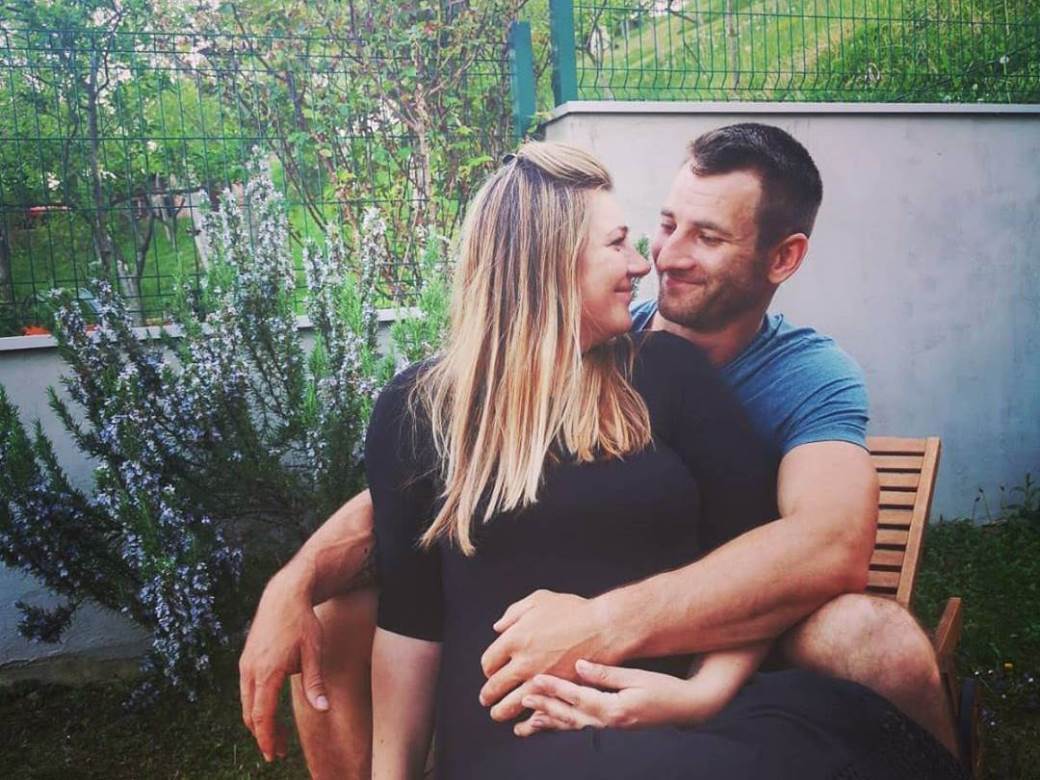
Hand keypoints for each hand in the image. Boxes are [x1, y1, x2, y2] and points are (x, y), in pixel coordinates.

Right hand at [239, 569, 328, 761]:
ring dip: (258, 721)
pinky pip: (246, 690)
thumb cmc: (302, 622)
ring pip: (246, 703)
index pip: (262, 717)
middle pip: (250, 715)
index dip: (266, 739)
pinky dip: (255, 705)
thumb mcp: (314, 652)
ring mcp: (245, 664)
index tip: (272, 755)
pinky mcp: (245, 659)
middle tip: (278, 751)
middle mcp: (250, 671)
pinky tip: (269, 709)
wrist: (284, 595)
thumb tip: (323, 709)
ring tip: (276, 734)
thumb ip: (315, 683)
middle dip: (263, 735)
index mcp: (267, 672)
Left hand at [479, 589, 618, 720]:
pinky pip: (535, 710)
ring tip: (499, 713)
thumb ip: (513, 613)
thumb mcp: (539, 599)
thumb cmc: (574, 612)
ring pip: (511, 705)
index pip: (488, 663)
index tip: (490, 671)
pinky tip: (524, 716)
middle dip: (488, 696)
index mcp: (515, 639)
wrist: (604, 628)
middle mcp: (523, 662)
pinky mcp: (557, 692)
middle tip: (486, 699)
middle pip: (495, 687)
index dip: (487, 669)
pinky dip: (526, 716)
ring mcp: (541, 680)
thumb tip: (498, 627)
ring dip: (501, 711)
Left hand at [513, 659, 730, 736]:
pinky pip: (581, 728)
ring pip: (573, 726)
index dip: (555, 689)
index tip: (535, 680)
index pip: (578, 698)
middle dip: (545, 706)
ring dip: (549, 723)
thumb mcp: (637, 677)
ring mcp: (610, 727)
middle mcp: (610, 722)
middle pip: (570, 716)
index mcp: (615, 709)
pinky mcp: (611, 726)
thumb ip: (606, 674)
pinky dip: (563, 727)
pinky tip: (550, 724)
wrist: (686, 707)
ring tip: (526, 723)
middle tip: (523, 698)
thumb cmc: (665, 688)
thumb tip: (579, 666)